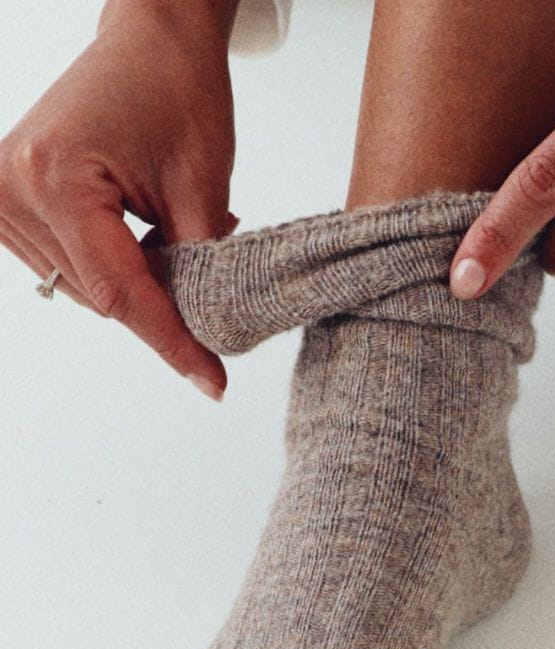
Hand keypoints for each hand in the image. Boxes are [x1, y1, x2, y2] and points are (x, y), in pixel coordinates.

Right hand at [0, 2, 238, 397]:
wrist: (153, 41)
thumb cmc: (180, 94)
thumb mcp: (203, 194)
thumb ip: (197, 272)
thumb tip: (203, 335)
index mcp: (56, 178)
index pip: (121, 294)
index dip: (173, 343)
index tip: (213, 382)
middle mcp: (14, 186)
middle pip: (101, 296)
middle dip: (162, 311)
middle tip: (215, 293)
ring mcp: (3, 190)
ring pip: (86, 288)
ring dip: (139, 285)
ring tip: (176, 235)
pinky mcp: (11, 194)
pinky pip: (70, 264)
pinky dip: (115, 266)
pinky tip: (146, 237)